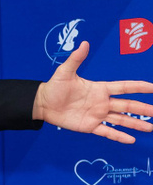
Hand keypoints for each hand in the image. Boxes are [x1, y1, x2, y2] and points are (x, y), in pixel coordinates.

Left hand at [33, 42, 152, 143]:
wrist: (42, 104)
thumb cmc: (54, 87)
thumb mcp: (65, 72)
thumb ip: (76, 59)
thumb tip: (84, 43)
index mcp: (100, 89)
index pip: (125, 87)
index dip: (140, 87)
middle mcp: (102, 102)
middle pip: (128, 105)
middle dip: (144, 109)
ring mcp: (97, 115)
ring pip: (121, 120)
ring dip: (136, 124)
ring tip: (150, 128)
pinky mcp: (89, 126)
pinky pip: (107, 132)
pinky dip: (119, 136)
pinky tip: (131, 140)